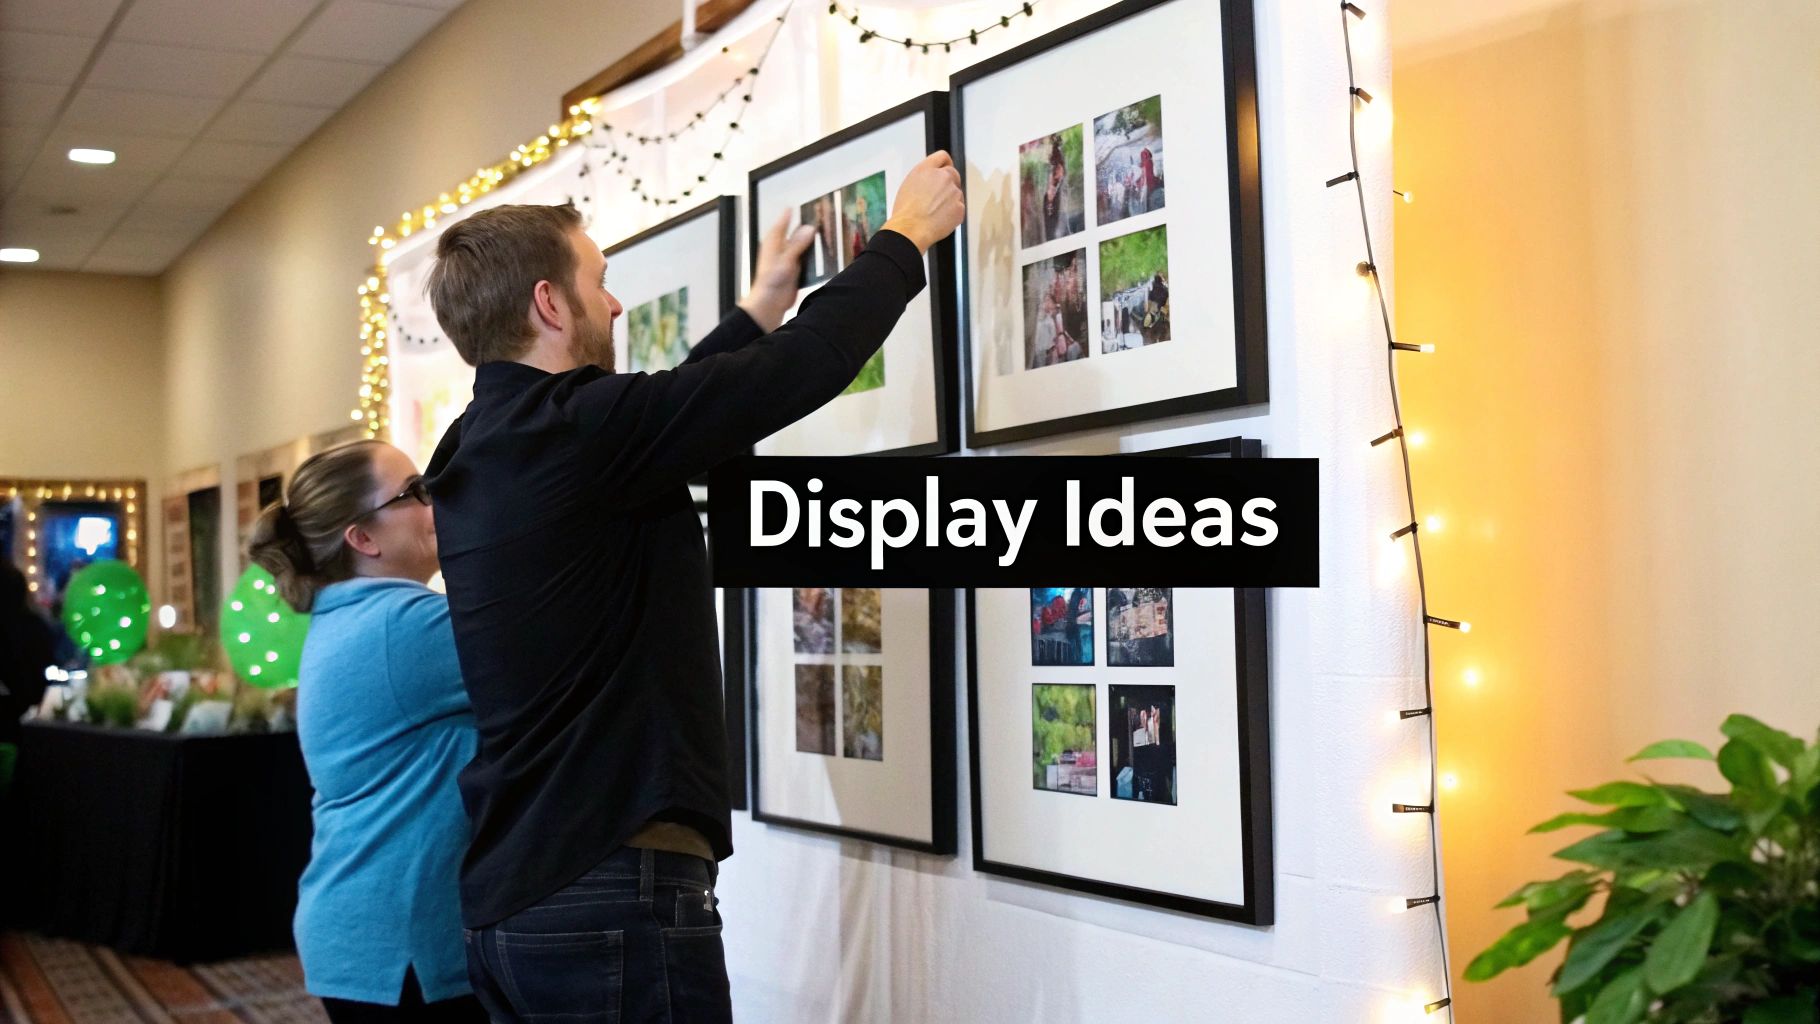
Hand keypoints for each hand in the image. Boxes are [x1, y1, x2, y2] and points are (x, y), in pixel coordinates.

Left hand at [738, 210, 815, 331]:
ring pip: (802, 246)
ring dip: (813, 242)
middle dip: (807, 227)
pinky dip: (815, 256)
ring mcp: (788, 259)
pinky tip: (827, 254)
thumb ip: (798, 244)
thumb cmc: (773, 279)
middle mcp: (781, 248)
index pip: (782, 223)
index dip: (791, 214)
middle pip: (795, 233)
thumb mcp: (786, 259)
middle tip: (824, 218)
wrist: (771, 303)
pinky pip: (807, 259)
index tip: (802, 206)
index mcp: (774, 242)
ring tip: (829, 233)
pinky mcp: (795, 270)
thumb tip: (810, 227)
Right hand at [880, 151, 964, 252]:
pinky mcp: (960, 207)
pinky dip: (952, 213)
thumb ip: (925, 176)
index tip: (945, 169)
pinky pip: (959, 207)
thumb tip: (933, 178)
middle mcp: (943, 177)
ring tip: (933, 211)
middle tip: (937, 197)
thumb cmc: (906, 211)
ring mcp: (954, 192)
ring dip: (949, 199)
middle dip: (948, 183)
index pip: (942, 156)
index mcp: (926, 169)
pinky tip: (939, 218)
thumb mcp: (909, 184)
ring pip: (956, 192)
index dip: (944, 164)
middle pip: (953, 174)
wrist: (910, 230)